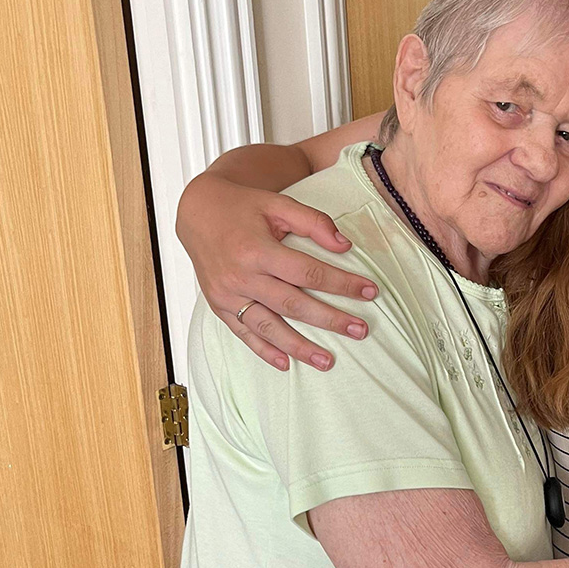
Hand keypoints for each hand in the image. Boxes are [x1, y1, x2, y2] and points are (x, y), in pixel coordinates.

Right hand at [175, 171, 377, 369]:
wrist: (198, 212)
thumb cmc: (243, 207)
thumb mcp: (279, 204)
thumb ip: (313, 222)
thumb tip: (345, 246)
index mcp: (258, 249)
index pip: (308, 272)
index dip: (342, 283)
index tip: (370, 291)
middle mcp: (241, 276)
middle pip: (293, 304)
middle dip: (330, 319)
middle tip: (360, 330)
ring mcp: (228, 294)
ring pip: (269, 327)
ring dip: (300, 347)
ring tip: (327, 361)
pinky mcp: (219, 305)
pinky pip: (243, 333)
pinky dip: (264, 350)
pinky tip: (285, 363)